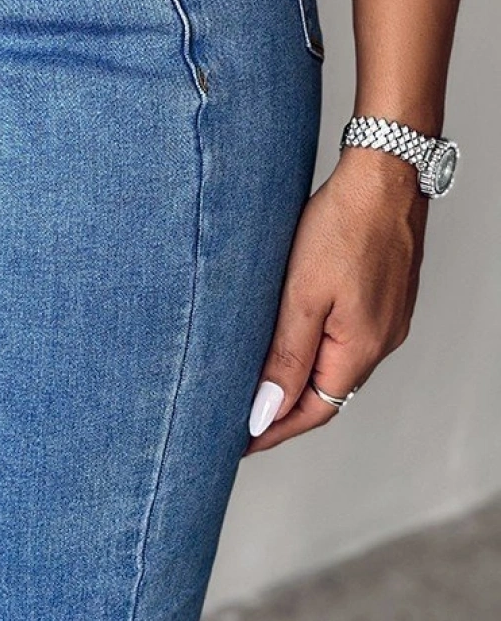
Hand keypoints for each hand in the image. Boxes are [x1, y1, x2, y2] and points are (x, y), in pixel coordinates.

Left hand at [243, 144, 428, 453]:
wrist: (385, 177)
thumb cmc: (343, 226)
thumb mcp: (301, 295)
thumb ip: (284, 357)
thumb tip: (267, 412)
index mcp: (359, 350)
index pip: (312, 413)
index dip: (272, 431)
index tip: (235, 444)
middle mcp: (380, 343)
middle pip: (324, 396)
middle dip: (281, 413)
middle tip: (236, 421)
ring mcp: (385, 322)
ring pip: (335, 369)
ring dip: (297, 382)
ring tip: (255, 387)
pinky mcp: (383, 300)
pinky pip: (344, 343)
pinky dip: (313, 354)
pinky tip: (289, 344)